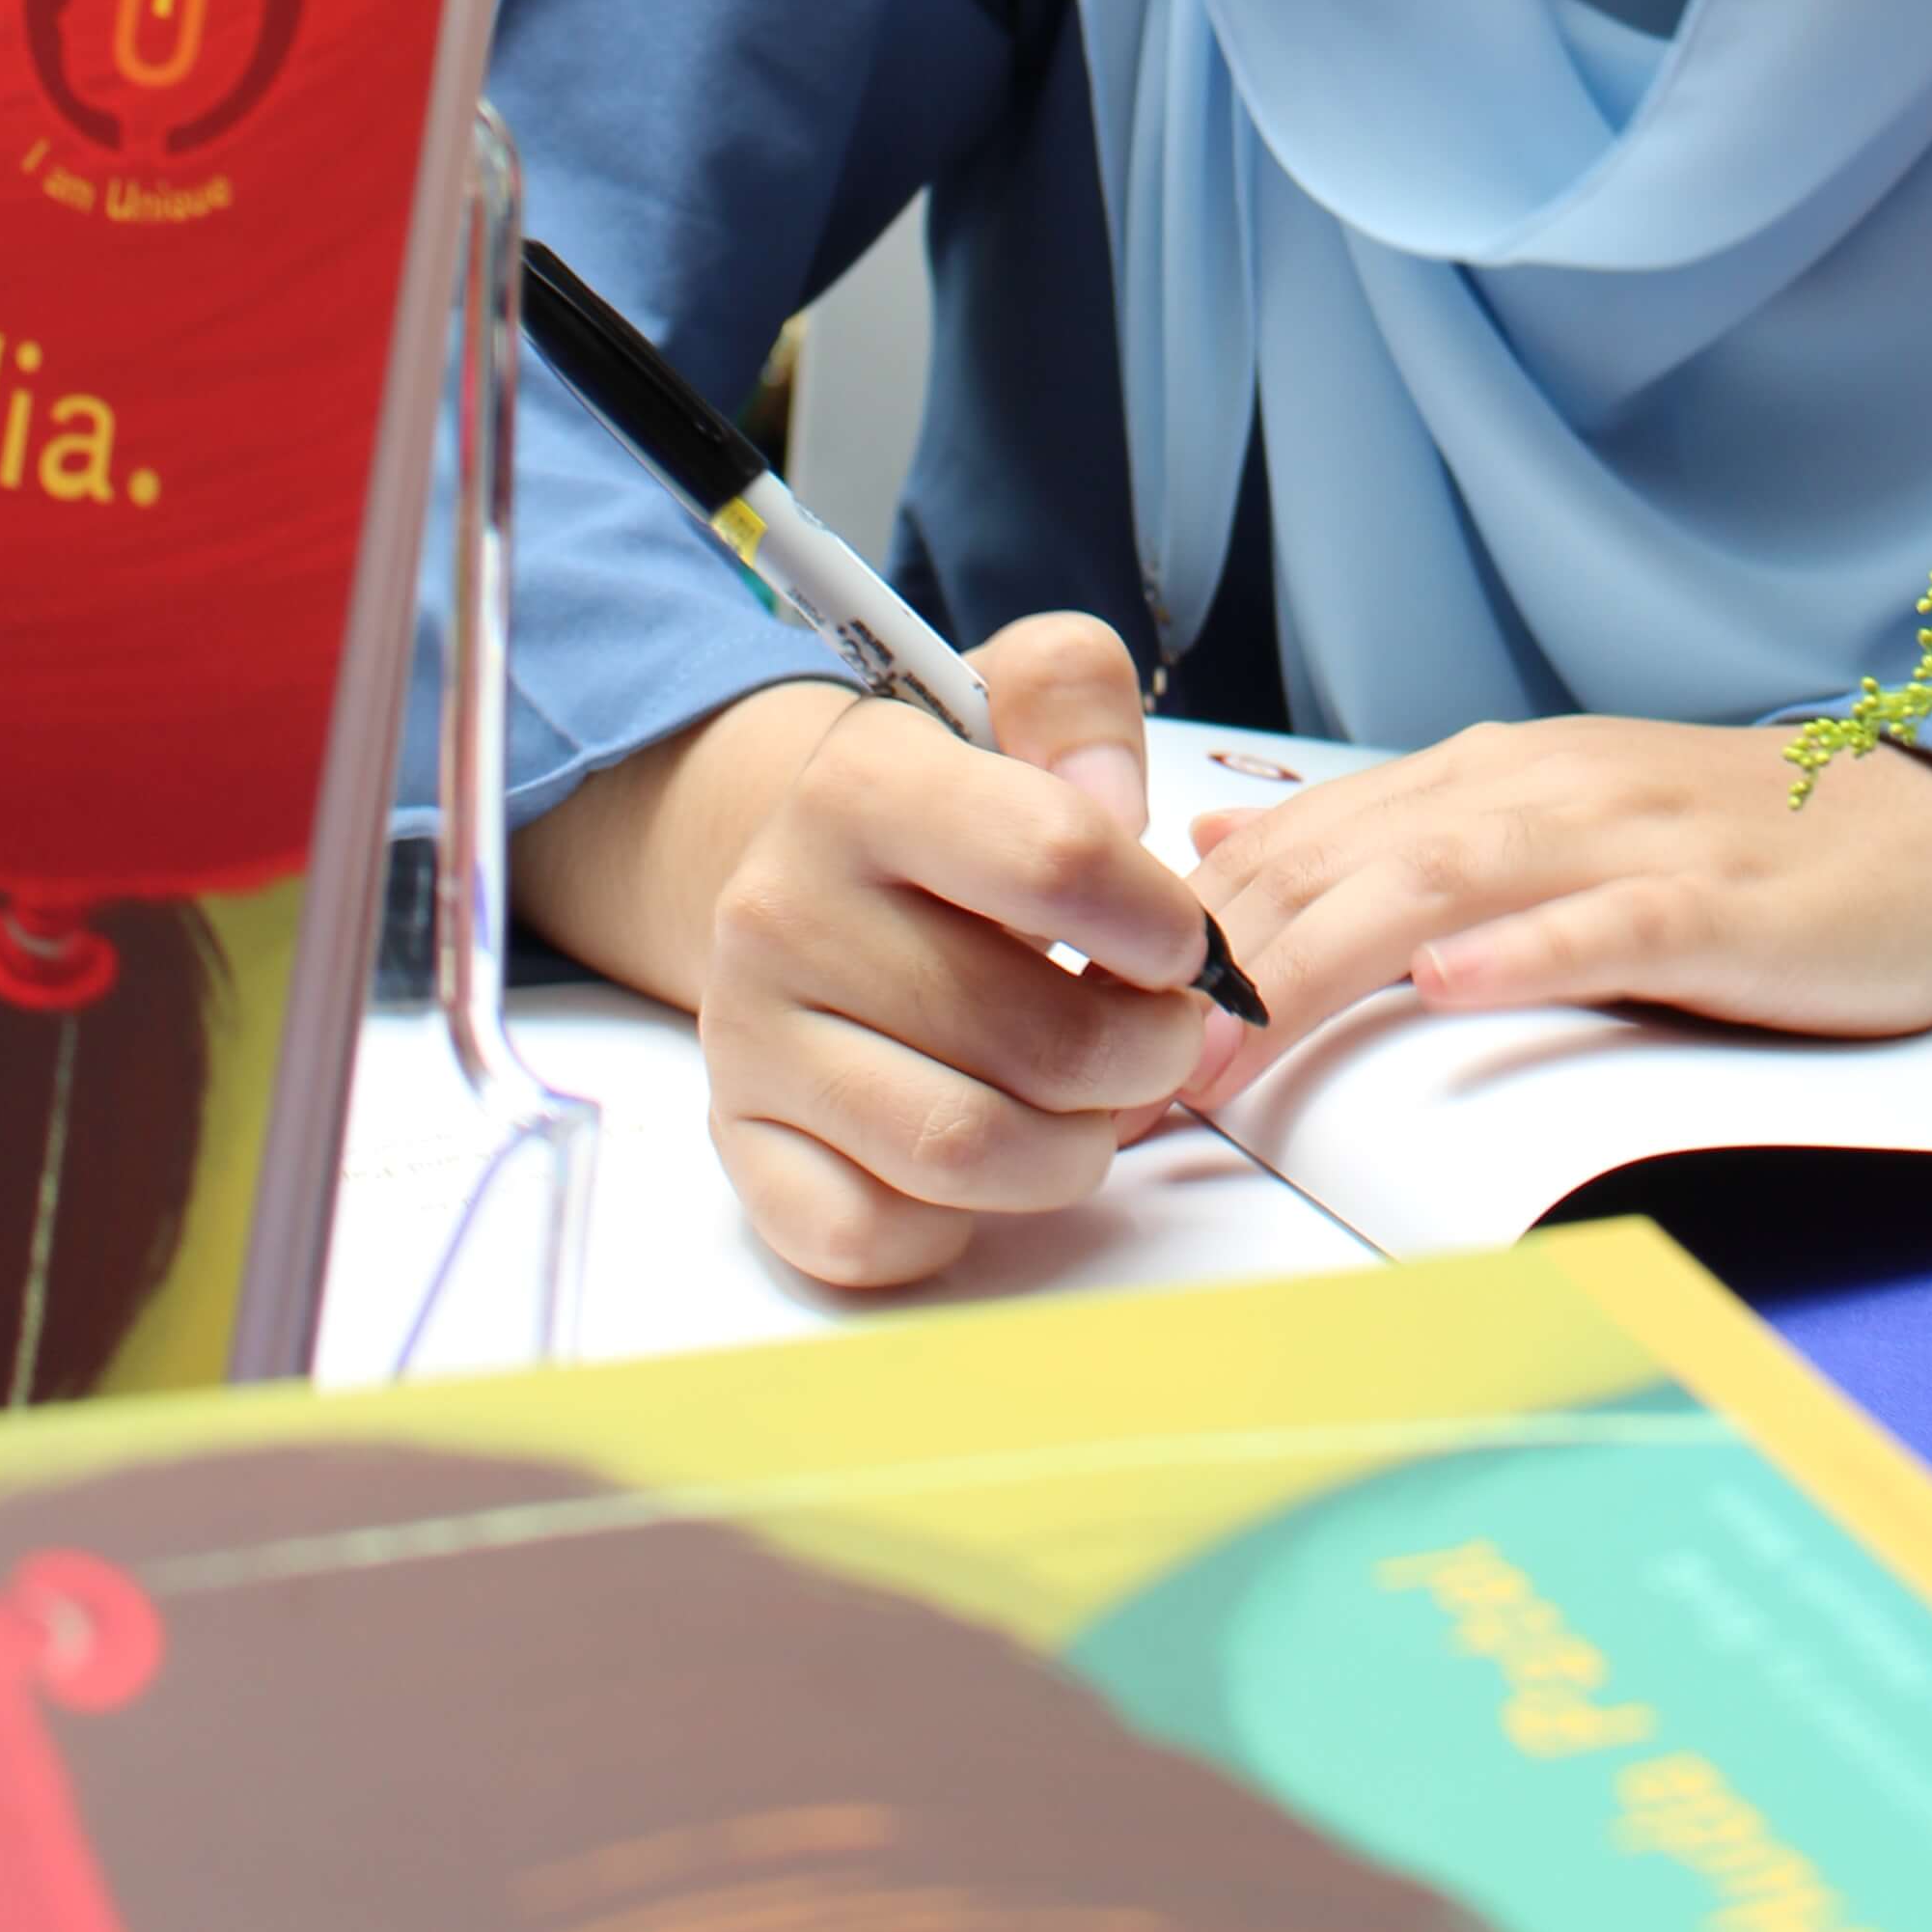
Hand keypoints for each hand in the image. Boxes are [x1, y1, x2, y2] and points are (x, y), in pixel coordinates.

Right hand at [509, 616, 1216, 1291]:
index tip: (1188, 946)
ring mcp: (752, 1039)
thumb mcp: (1015, 696)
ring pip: (963, 1151)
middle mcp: (783, 909)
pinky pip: (873, 1236)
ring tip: (1093, 1101)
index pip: (1059, 859)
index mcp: (864, 782)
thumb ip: (1079, 705)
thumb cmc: (952, 800)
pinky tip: (989, 1156)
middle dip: (1149, 1055)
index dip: (1164, 923)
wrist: (802, 872)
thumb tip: (1115, 806)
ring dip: (1074, 1148)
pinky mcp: (742, 1145)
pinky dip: (960, 1222)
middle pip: (1036, 1037)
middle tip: (1164, 1036)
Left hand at [1181, 716, 1931, 1096]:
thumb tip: (1217, 860)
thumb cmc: (1725, 851)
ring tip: (1228, 1036)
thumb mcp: (1539, 828)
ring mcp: (1624, 842)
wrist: (1929, 825)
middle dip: (1215, 968)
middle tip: (1114, 1071)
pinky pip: (1607, 923)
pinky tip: (1452, 987)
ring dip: (1323, 962)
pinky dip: (1526, 951)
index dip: (1179, 932)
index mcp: (1479, 779)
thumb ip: (1390, 843)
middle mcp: (1532, 792)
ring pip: (1443, 886)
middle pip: (1341, 867)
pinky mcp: (1717, 904)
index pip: (1295, 847)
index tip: (1082, 1021)